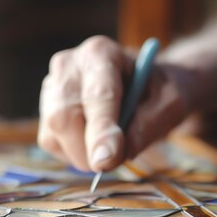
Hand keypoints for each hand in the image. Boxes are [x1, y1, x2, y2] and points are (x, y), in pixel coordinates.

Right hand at [38, 36, 191, 171]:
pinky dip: (73, 153)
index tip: (107, 160)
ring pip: (54, 132)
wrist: (148, 87)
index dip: (101, 131)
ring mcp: (52, 87)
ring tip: (111, 147)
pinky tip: (95, 142)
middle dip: (88, 149)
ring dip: (83, 153)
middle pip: (64, 116)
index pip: (97, 97)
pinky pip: (51, 142)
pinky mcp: (46, 110)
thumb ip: (148, 124)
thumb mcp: (171, 103)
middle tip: (113, 164)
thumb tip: (117, 153)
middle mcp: (69, 65)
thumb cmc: (160, 92)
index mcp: (101, 53)